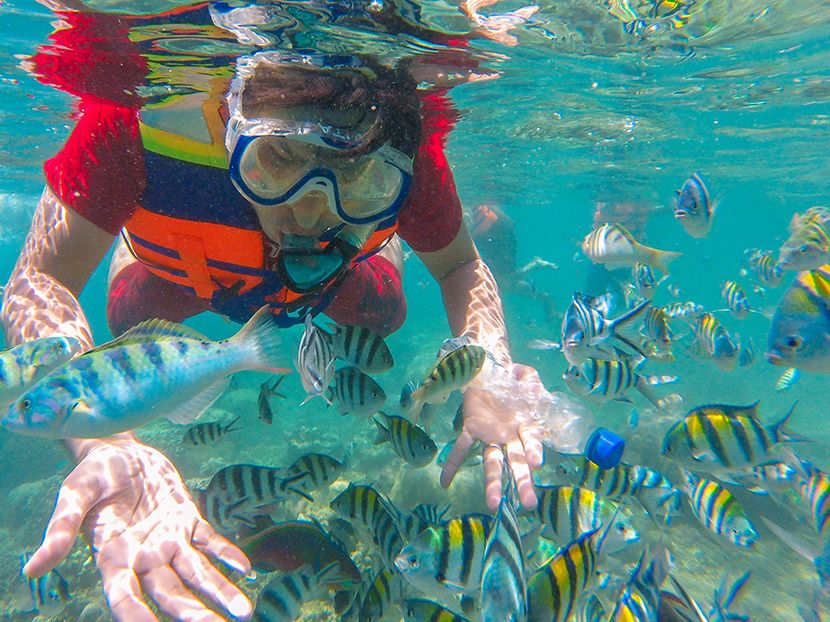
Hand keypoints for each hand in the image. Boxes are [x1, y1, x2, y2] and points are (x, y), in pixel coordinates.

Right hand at [25, 437, 252, 621]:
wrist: (118, 449)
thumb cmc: (91, 475)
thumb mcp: (72, 495)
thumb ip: (60, 529)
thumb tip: (32, 567)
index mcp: (113, 556)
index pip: (123, 594)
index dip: (134, 613)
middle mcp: (145, 556)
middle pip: (169, 592)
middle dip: (190, 612)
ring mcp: (169, 540)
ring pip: (197, 573)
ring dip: (219, 591)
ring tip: (243, 613)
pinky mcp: (188, 521)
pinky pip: (211, 541)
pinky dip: (228, 554)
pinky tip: (246, 569)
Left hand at [440, 362, 546, 510]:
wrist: (490, 368)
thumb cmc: (513, 378)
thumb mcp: (526, 375)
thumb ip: (532, 383)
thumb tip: (537, 391)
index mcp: (526, 424)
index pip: (531, 440)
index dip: (534, 450)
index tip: (535, 463)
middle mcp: (509, 435)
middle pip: (516, 461)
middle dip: (522, 482)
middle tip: (528, 504)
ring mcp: (490, 434)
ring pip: (492, 461)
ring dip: (493, 483)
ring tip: (493, 505)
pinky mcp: (471, 428)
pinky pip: (461, 447)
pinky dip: (452, 463)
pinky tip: (444, 482)